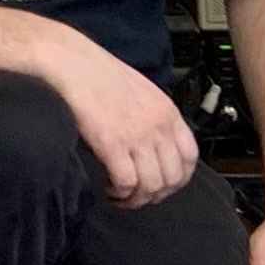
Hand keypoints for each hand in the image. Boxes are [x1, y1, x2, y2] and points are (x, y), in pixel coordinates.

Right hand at [37, 37, 198, 209]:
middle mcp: (158, 127)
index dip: (178, 179)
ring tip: (120, 195)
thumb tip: (153, 151)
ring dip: (136, 198)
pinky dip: (118, 192)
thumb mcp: (144, 94)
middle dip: (155, 195)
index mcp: (168, 113)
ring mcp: (137, 136)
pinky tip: (108, 187)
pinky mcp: (112, 144)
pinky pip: (126, 183)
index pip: (190, 157)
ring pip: (151, 186)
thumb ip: (154, 120)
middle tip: (138, 195)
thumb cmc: (101, 77)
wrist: (74, 65)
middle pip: (172, 178)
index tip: (163, 185)